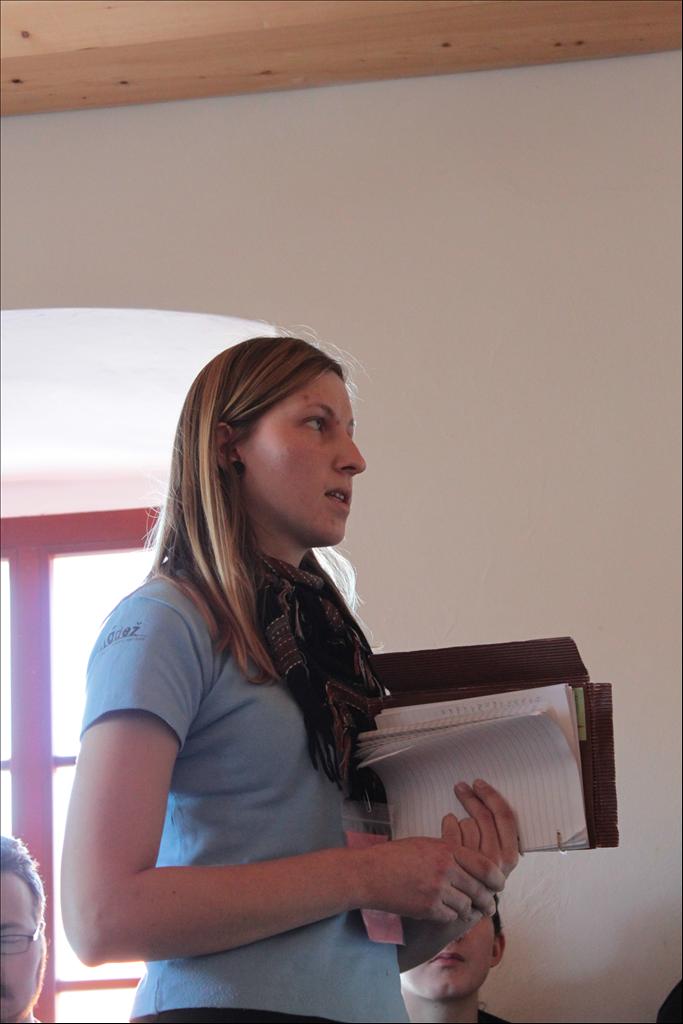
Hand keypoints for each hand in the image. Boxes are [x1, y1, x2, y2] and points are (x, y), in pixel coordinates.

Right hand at [358, 834, 493, 923]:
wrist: (370, 873)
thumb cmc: (395, 856)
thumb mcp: (426, 844)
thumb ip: (449, 851)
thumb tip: (471, 862)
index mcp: (447, 849)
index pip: (484, 866)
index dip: (496, 878)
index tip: (499, 884)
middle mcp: (446, 869)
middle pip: (479, 889)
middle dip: (487, 900)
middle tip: (489, 905)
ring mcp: (437, 889)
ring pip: (466, 905)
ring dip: (469, 910)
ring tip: (470, 912)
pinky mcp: (427, 907)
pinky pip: (450, 916)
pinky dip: (451, 916)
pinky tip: (447, 914)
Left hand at [446, 779, 519, 878]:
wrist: (458, 908)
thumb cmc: (474, 877)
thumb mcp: (492, 858)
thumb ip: (493, 836)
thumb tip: (487, 800)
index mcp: (510, 856)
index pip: (506, 818)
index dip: (492, 797)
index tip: (480, 784)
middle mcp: (497, 862)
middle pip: (485, 817)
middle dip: (473, 798)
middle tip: (461, 787)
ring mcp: (477, 865)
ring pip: (468, 823)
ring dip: (460, 819)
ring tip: (455, 822)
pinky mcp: (458, 866)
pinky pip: (453, 831)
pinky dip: (448, 823)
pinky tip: (447, 823)